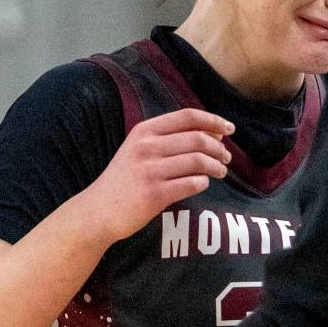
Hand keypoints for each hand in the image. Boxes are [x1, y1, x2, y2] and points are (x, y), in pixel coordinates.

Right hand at [84, 108, 235, 243]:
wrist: (98, 210)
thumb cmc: (125, 179)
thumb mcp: (140, 149)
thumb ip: (171, 138)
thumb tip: (214, 131)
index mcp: (144, 131)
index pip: (187, 116)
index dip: (213, 120)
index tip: (229, 128)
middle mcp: (146, 147)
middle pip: (198, 139)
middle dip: (219, 147)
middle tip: (226, 157)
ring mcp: (150, 170)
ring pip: (199, 161)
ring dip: (216, 166)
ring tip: (220, 171)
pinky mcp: (154, 194)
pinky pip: (192, 184)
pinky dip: (203, 183)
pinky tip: (202, 184)